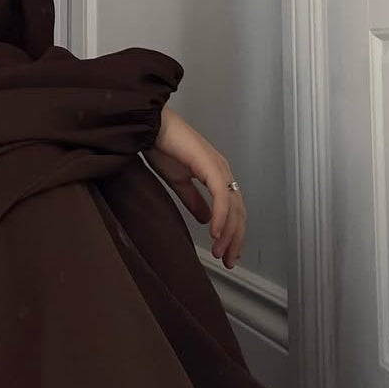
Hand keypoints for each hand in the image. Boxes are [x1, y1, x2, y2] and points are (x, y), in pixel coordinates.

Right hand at [142, 106, 246, 269]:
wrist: (150, 126)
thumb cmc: (162, 147)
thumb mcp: (178, 181)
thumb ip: (193, 200)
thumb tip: (207, 220)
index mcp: (217, 174)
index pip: (232, 209)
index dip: (232, 233)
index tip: (226, 254)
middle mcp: (223, 171)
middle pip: (238, 211)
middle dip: (235, 239)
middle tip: (228, 261)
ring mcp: (219, 168)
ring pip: (233, 207)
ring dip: (229, 233)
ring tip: (220, 252)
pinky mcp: (210, 166)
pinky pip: (220, 196)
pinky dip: (221, 216)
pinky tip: (215, 233)